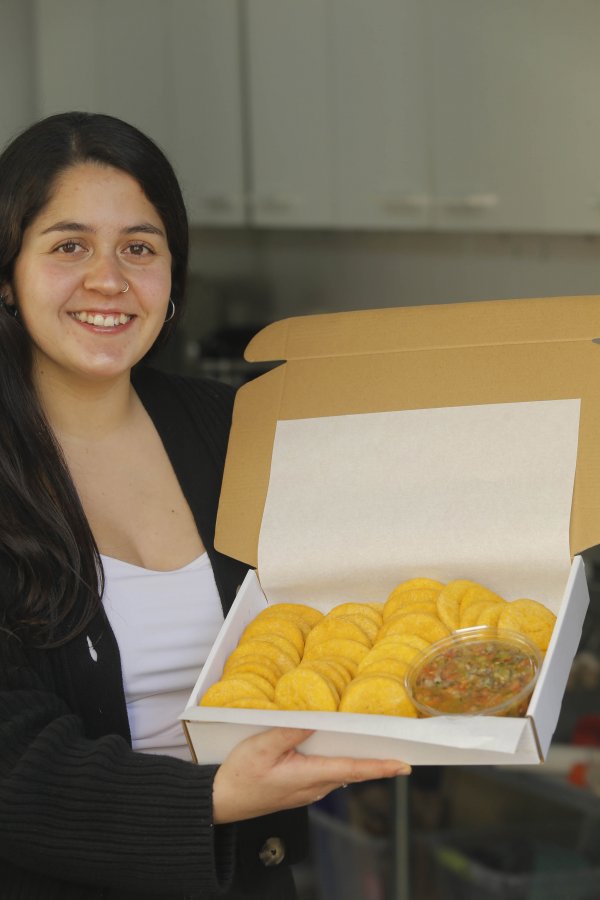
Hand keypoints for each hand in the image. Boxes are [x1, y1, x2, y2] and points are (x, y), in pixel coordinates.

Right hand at [211, 727, 410, 823]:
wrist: (222, 801)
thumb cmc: (240, 775)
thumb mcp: (262, 746)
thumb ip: (290, 732)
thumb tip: (316, 720)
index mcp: (307, 776)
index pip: (352, 770)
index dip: (379, 767)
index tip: (402, 765)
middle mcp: (313, 788)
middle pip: (351, 772)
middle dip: (376, 762)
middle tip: (399, 750)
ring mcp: (307, 792)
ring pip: (340, 774)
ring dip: (358, 762)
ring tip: (375, 746)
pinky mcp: (299, 790)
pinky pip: (327, 775)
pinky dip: (340, 764)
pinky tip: (339, 751)